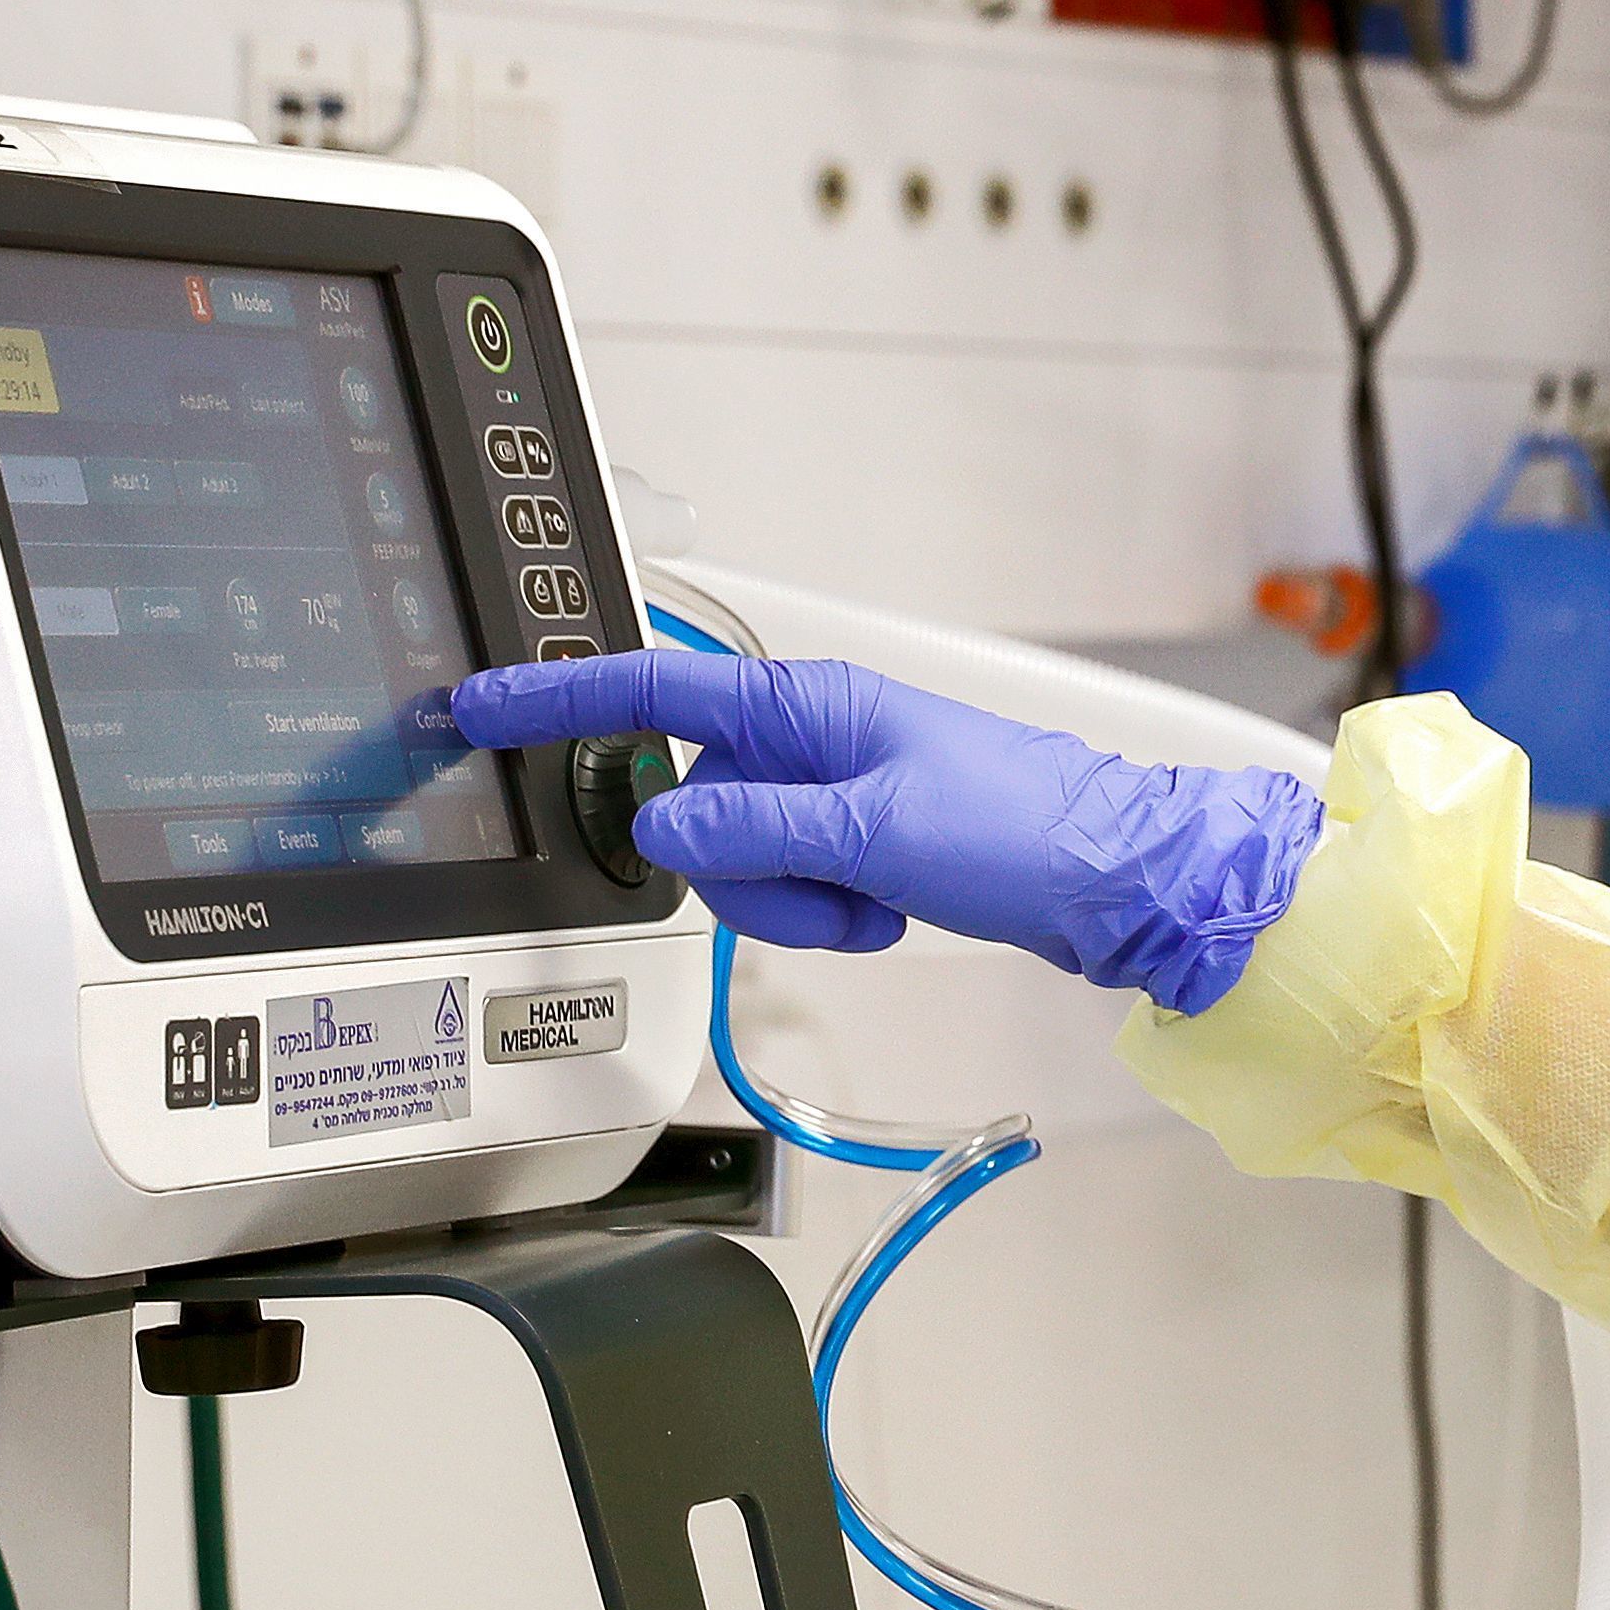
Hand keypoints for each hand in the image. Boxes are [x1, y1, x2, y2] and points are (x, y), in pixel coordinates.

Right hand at [447, 649, 1321, 1014]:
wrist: (1122, 882)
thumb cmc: (1028, 833)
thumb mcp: (879, 833)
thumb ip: (757, 831)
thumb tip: (661, 828)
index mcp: (813, 706)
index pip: (660, 694)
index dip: (567, 700)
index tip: (488, 706)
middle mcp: (817, 740)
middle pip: (696, 804)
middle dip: (747, 869)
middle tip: (833, 887)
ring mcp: (838, 794)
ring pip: (741, 860)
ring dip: (796, 903)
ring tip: (878, 900)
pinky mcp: (860, 844)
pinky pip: (793, 887)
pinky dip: (830, 915)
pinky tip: (892, 910)